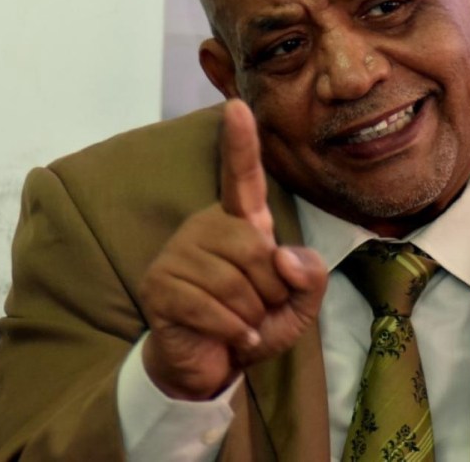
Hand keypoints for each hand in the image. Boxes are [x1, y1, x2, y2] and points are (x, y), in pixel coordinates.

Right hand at [138, 99, 327, 400]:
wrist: (211, 365)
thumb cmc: (255, 324)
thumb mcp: (299, 304)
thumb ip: (309, 277)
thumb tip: (279, 254)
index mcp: (240, 222)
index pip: (241, 176)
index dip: (241, 143)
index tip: (237, 106)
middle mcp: (205, 227)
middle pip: (254, 247)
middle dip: (270, 290)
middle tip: (259, 308)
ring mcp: (177, 253)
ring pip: (234, 281)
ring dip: (250, 315)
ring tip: (242, 322)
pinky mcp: (159, 285)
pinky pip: (211, 307)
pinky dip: (232, 331)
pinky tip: (232, 338)